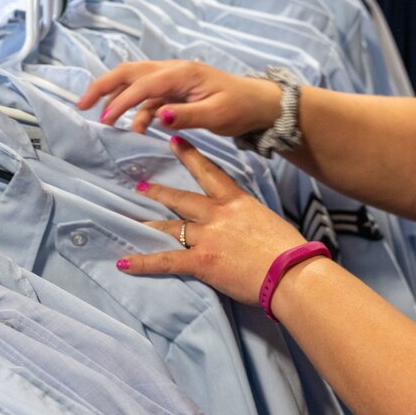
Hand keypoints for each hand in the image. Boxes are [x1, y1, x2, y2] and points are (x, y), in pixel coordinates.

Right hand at [79, 60, 282, 136]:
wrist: (258, 103)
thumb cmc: (240, 106)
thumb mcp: (216, 114)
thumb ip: (186, 115)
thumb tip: (158, 117)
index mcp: (182, 73)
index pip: (143, 83)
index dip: (121, 100)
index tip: (106, 119)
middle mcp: (173, 71)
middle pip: (129, 72)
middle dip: (103, 86)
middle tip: (82, 104)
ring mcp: (172, 80)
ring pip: (135, 83)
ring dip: (117, 98)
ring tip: (104, 120)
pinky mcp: (174, 92)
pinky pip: (148, 98)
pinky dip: (137, 110)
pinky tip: (135, 128)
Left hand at [117, 137, 314, 305]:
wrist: (291, 272)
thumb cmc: (289, 250)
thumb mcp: (269, 222)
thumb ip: (249, 219)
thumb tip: (246, 226)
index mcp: (237, 201)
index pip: (209, 173)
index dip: (189, 157)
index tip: (174, 142)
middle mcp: (218, 214)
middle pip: (181, 198)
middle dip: (159, 192)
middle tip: (140, 186)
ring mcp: (207, 237)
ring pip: (170, 226)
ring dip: (149, 224)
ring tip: (132, 221)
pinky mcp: (201, 262)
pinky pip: (166, 260)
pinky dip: (143, 263)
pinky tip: (124, 263)